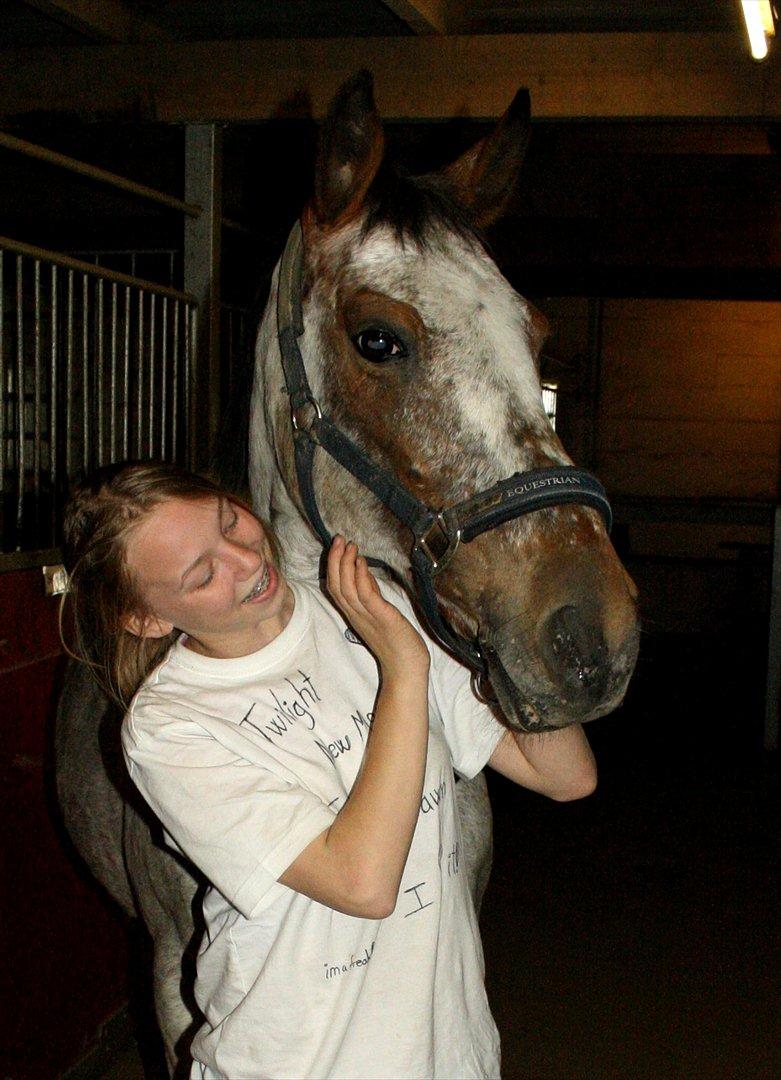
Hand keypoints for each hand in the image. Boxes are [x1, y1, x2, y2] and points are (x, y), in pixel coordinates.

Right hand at [326, 536, 428, 675]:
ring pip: (347, 589)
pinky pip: (366, 597)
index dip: (333, 566)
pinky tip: (362, 563)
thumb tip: (365, 574)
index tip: (337, 546)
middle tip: (339, 539)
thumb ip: (371, 596)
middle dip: (335, 560)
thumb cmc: (396, 644)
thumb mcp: (380, 614)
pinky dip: (362, 578)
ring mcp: (367, 617)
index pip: (335, 588)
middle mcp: (356, 615)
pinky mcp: (382, 618)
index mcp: (354, 615)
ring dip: (347, 564)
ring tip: (350, 546)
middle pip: (336, 585)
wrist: (406, 669)